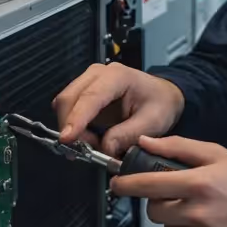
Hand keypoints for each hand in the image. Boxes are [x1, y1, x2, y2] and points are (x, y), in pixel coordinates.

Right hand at [52, 62, 185, 155]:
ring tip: (92, 145)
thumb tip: (105, 148)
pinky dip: (74, 128)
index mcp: (118, 76)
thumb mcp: (153, 122)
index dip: (76, 119)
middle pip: (69, 99)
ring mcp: (88, 82)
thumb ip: (127, 135)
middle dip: (71, 127)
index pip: (90, 97)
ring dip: (72, 129)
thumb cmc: (160, 103)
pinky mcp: (84, 93)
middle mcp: (98, 75)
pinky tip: (89, 139)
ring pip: (65, 105)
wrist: (162, 96)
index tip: (67, 138)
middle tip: (84, 151)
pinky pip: (70, 111)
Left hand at [110, 136, 226, 226]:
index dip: (126, 185)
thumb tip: (146, 142)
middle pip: (154, 212)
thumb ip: (178, 147)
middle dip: (160, 202)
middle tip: (179, 195)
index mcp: (199, 185)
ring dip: (177, 221)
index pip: (148, 186)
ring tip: (201, 211)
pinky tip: (211, 226)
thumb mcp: (216, 154)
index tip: (117, 184)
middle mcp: (199, 214)